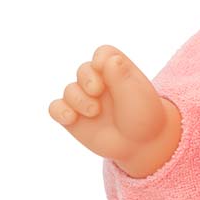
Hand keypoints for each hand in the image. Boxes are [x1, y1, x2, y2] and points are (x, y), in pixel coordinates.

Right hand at [48, 44, 181, 176]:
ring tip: (94, 112)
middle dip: (87, 79)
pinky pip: (56, 109)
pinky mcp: (73, 117)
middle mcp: (99, 82)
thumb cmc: (144, 117)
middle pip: (83, 70)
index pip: (103, 54)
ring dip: (78, 99)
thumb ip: (122, 77)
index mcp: (118, 71)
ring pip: (69, 90)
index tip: (103, 68)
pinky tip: (70, 118)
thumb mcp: (138, 96)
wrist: (141, 145)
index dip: (100, 58)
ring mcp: (85, 99)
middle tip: (96, 91)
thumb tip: (109, 59)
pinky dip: (59, 111)